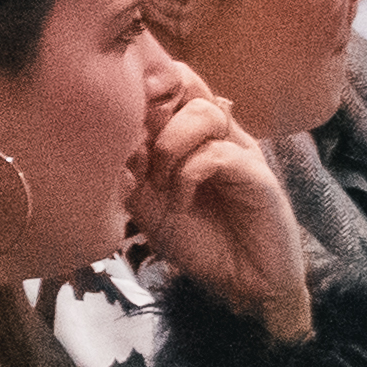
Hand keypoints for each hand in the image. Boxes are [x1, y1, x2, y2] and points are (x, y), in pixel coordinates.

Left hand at [125, 45, 311, 341]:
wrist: (240, 285)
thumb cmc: (195, 239)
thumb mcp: (145, 204)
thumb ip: (128, 169)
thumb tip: (108, 139)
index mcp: (188, 131)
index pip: (166, 81)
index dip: (137, 87)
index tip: (112, 118)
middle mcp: (216, 132)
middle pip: (186, 80)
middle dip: (152, 106)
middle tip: (134, 146)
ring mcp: (239, 150)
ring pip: (202, 112)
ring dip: (169, 146)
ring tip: (159, 184)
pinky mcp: (258, 175)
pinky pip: (218, 153)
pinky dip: (188, 175)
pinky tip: (180, 204)